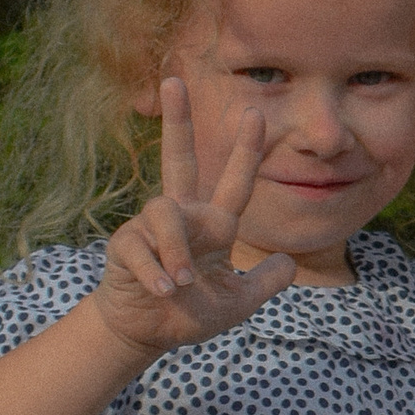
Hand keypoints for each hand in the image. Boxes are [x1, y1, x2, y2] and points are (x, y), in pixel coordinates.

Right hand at [90, 83, 296, 356]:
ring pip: (164, 214)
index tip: (255, 114)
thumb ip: (265, 284)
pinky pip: (140, 248)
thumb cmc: (188, 314)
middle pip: (179, 159)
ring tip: (183, 284)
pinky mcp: (124, 245)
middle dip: (177, 121)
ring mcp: (149, 228)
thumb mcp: (237, 303)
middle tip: (173, 81)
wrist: (145, 333)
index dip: (247, 152)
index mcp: (211, 226)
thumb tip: (290, 263)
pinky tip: (165, 291)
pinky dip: (156, 273)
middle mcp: (181, 217)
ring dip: (176, 251)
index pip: (234, 183)